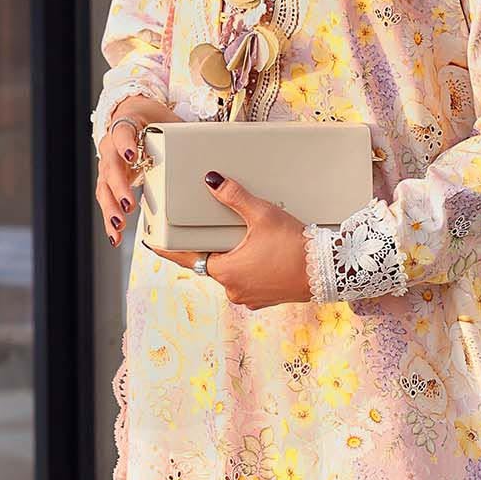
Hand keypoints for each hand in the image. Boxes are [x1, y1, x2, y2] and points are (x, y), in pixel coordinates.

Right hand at [97, 93, 176, 246]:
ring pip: (104, 188)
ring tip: (120, 224)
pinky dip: (110, 221)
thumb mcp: (168, 120)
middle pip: (111, 167)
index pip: (122, 134)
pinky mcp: (108, 182)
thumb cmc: (153, 120)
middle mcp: (111, 147)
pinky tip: (116, 236)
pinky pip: (107, 202)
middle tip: (129, 205)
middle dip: (119, 188)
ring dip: (111, 208)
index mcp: (126, 128)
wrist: (133, 118)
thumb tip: (213, 140)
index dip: (125, 145)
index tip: (132, 156)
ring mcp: (107, 166)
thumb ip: (183, 131)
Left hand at [145, 171, 314, 308]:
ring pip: (230, 272)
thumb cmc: (295, 245)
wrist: (329, 272)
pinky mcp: (265, 299)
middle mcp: (233, 289)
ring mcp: (249, 297)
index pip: (185, 258)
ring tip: (240, 237)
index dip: (166, 249)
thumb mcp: (262, 215)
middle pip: (210, 262)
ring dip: (231, 257)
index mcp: (225, 271)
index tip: (151, 241)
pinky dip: (248, 267)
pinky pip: (247, 281)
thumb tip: (212, 180)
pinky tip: (260, 253)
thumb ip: (234, 197)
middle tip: (206, 228)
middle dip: (209, 245)